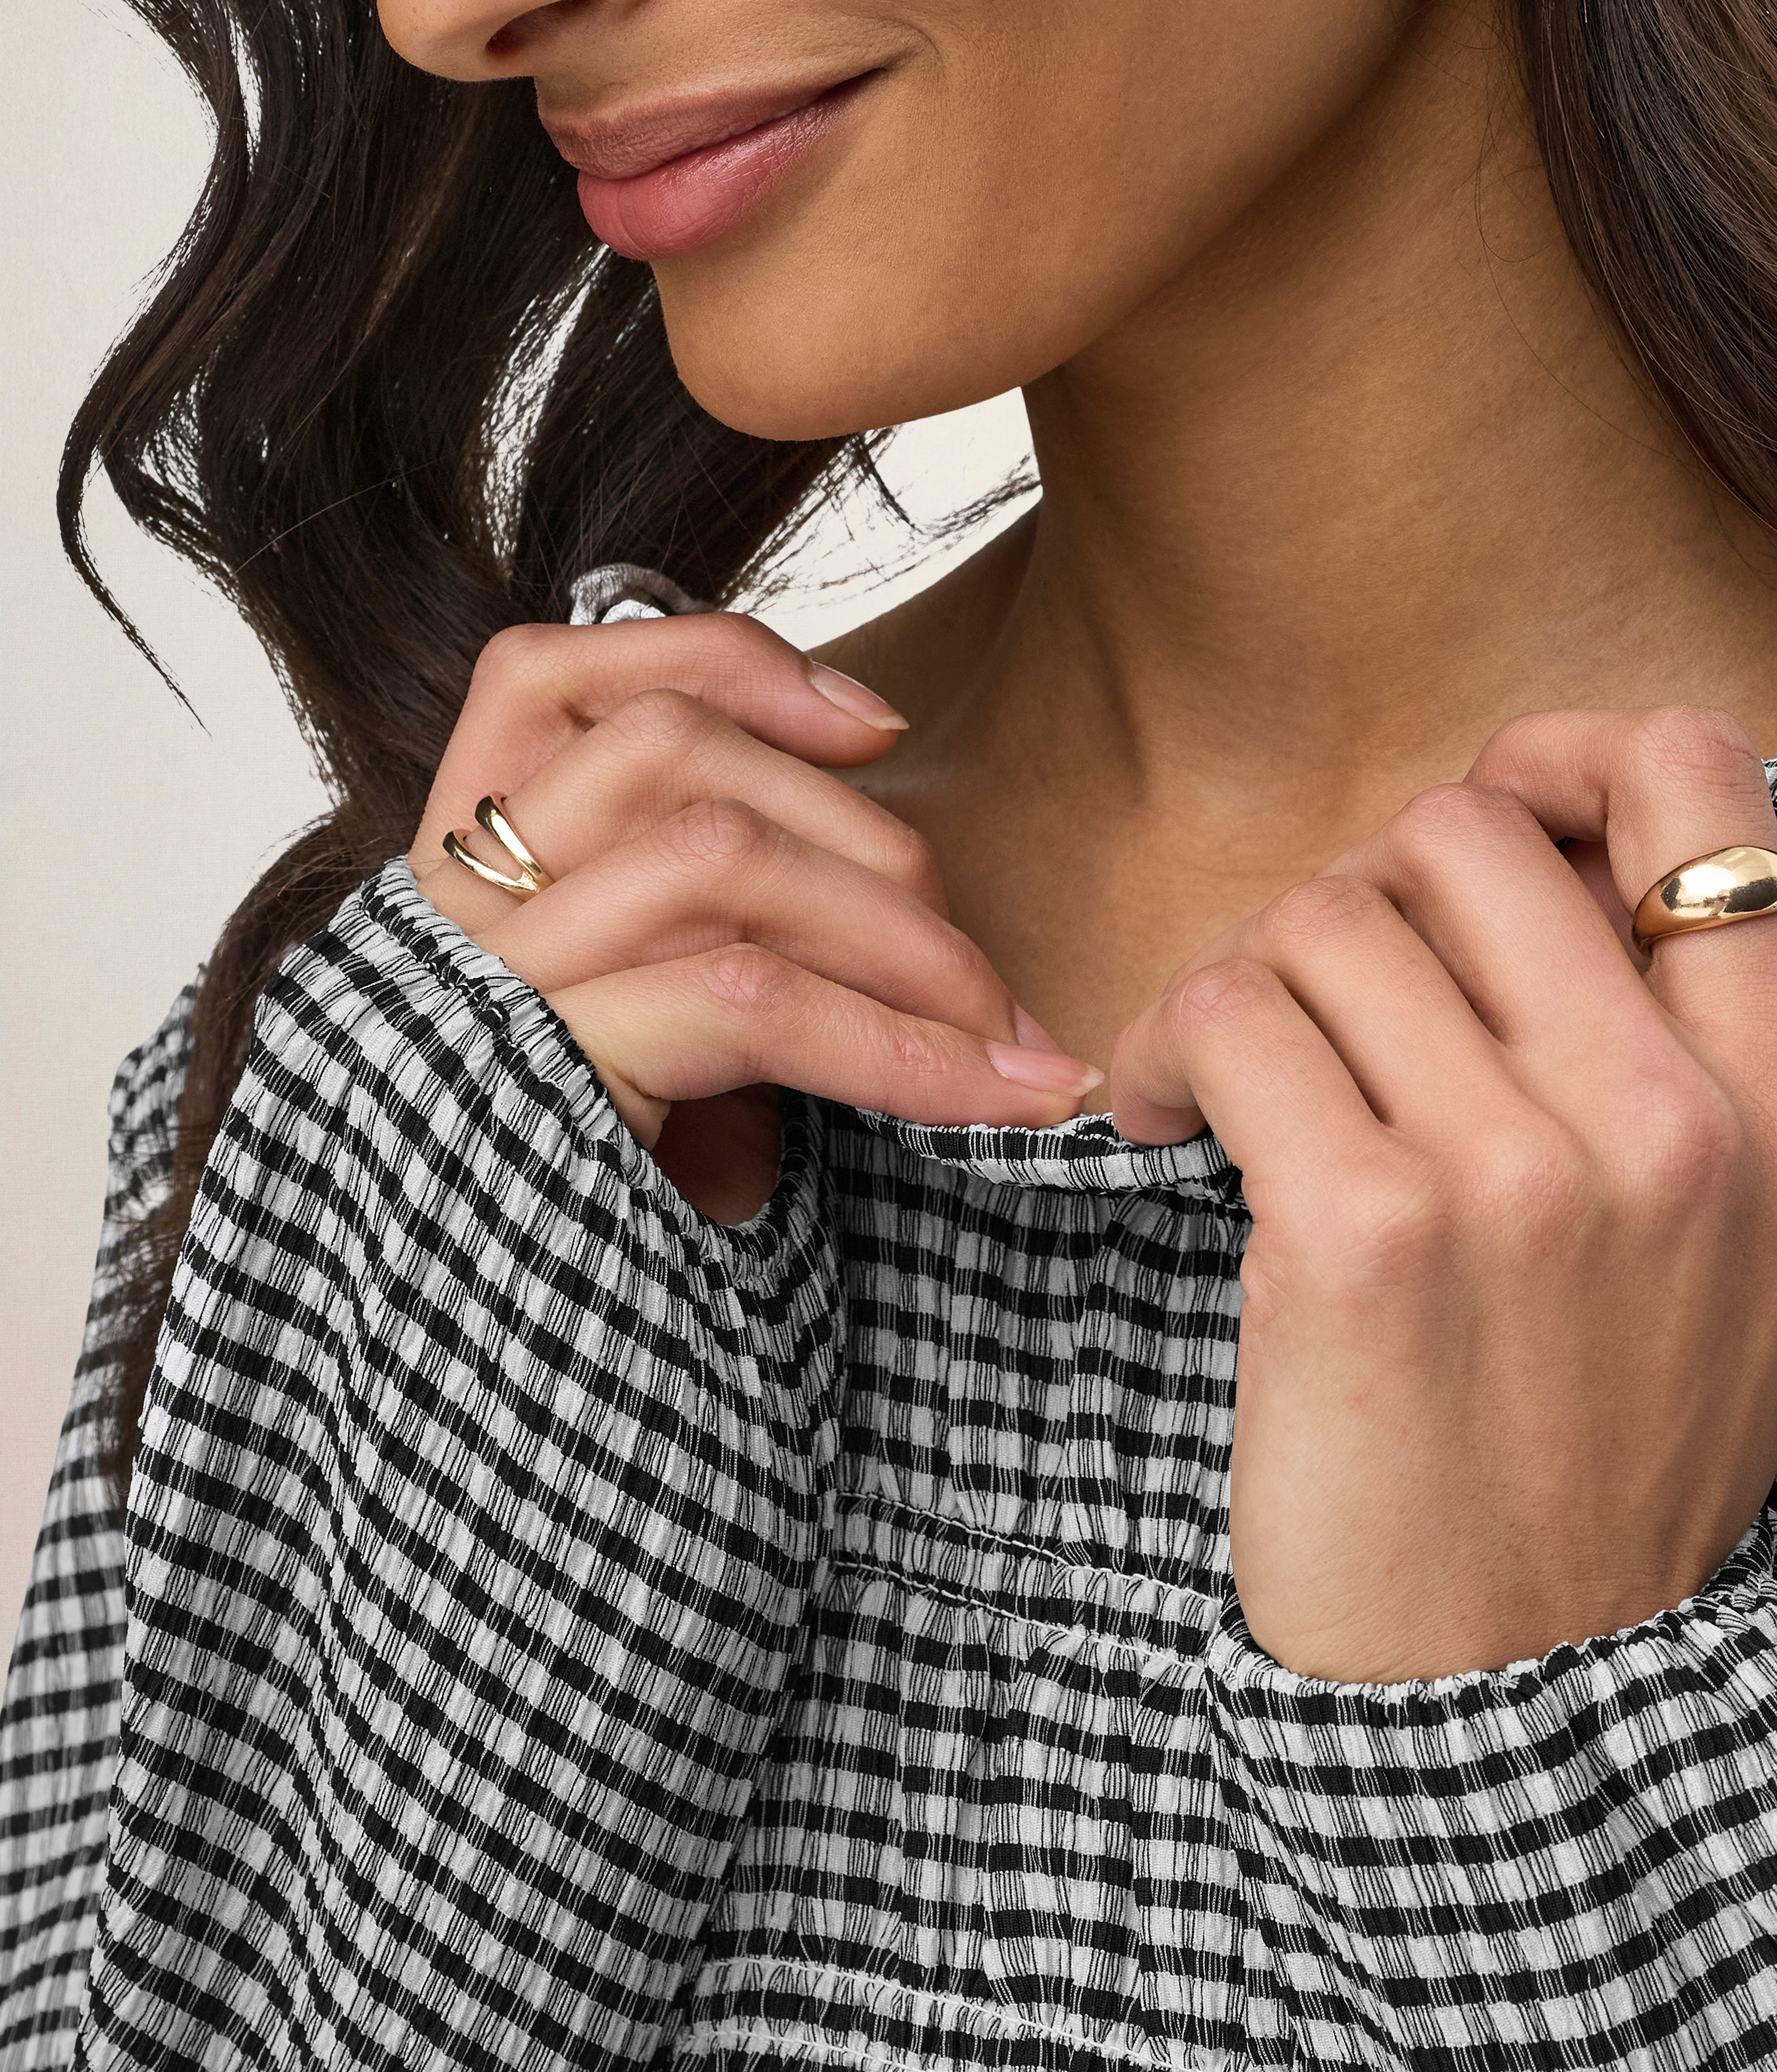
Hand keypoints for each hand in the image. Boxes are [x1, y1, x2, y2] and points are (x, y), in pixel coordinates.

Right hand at [409, 613, 1101, 1216]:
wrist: (539, 1434)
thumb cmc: (629, 1218)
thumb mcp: (668, 1028)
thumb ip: (723, 913)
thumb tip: (882, 813)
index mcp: (459, 881)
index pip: (543, 676)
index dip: (720, 664)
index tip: (877, 725)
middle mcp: (447, 920)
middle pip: (669, 752)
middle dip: (865, 831)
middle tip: (986, 972)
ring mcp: (480, 997)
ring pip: (717, 856)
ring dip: (898, 934)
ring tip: (1007, 1037)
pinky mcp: (538, 1083)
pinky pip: (746, 1000)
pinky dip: (897, 1043)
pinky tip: (990, 1096)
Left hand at [1107, 705, 1776, 1683]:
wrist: (1526, 1712)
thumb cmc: (1585, 1455)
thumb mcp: (1721, 1252)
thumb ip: (1665, 1047)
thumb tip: (1519, 846)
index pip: (1699, 780)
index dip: (1565, 754)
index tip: (1487, 825)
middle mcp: (1673, 1122)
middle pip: (1467, 829)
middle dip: (1365, 891)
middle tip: (1323, 1006)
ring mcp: (1525, 1175)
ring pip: (1329, 913)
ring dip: (1248, 980)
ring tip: (1228, 1084)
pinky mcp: (1367, 1234)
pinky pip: (1229, 1013)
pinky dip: (1159, 1052)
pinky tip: (1160, 1125)